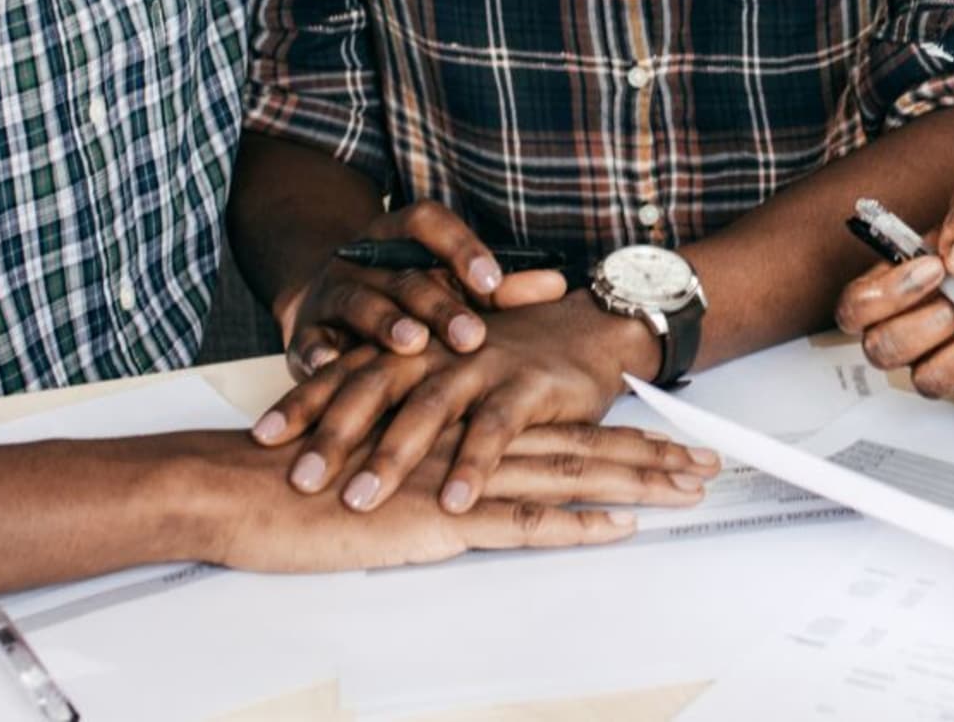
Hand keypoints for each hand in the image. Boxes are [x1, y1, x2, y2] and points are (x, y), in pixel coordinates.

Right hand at [202, 421, 717, 575]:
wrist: (241, 484)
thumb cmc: (300, 476)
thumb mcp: (377, 455)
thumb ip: (425, 459)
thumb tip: (463, 479)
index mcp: (461, 427)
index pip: (557, 430)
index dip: (619, 435)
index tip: (672, 442)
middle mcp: (471, 442)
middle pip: (581, 446)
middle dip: (652, 456)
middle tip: (712, 463)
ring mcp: (460, 477)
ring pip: (568, 476)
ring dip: (636, 483)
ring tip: (691, 489)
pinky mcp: (439, 517)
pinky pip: (521, 521)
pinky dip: (574, 524)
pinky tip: (619, 525)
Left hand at [252, 294, 658, 513]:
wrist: (588, 329)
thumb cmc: (505, 356)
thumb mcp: (442, 366)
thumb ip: (395, 393)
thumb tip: (328, 436)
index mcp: (411, 347)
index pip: (346, 372)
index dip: (303, 403)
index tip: (259, 438)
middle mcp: (438, 351)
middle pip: (376, 389)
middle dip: (334, 434)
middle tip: (299, 479)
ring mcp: (482, 365)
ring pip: (429, 408)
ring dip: (393, 455)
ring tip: (361, 499)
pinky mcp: (527, 386)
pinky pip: (495, 430)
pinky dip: (473, 466)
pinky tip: (453, 501)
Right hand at [271, 201, 568, 370]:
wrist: (328, 302)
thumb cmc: (411, 297)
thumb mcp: (451, 285)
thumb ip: (502, 290)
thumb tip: (561, 286)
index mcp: (401, 237)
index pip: (428, 222)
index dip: (461, 247)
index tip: (494, 282)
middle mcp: (365, 260)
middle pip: (404, 276)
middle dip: (438, 306)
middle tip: (473, 336)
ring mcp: (332, 294)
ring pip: (359, 303)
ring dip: (384, 324)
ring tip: (412, 343)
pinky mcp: (304, 332)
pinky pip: (307, 342)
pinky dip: (316, 355)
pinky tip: (329, 368)